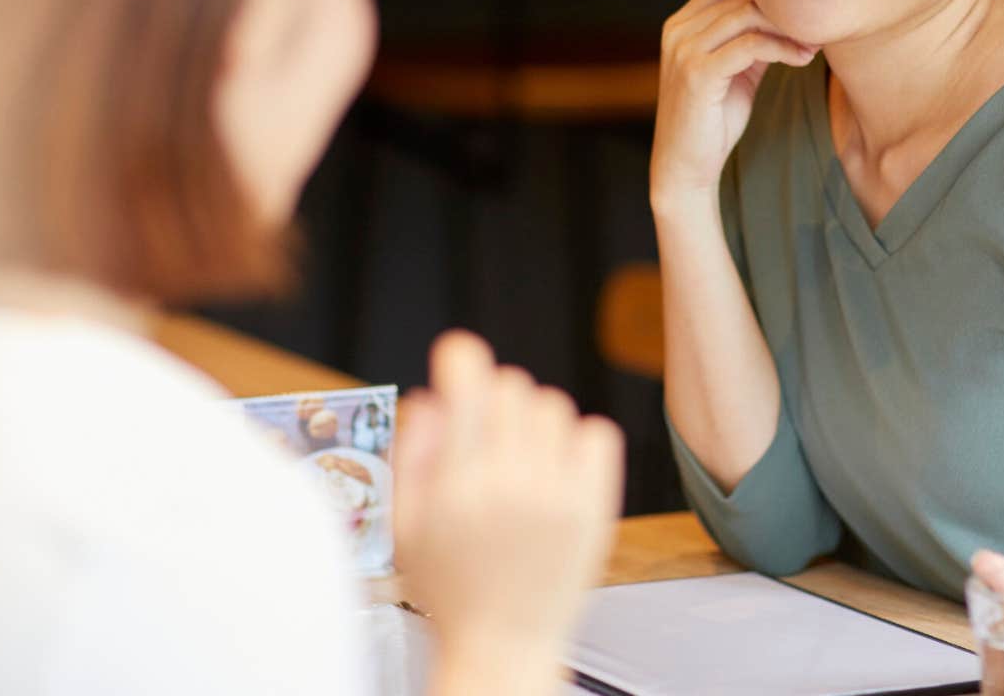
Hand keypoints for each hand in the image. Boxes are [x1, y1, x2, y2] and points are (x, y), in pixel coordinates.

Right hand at [392, 331, 623, 689]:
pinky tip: (555, 467)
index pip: (469, 385)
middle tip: (482, 432)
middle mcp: (511, 484)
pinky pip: (597, 432)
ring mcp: (559, 495)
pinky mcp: (595, 506)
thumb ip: (414, 454)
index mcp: (457, 486)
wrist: (504, 645)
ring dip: (532, 419)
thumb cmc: (449, 589)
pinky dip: (577, 439)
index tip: (457, 358)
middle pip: (511, 386)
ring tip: (518, 457)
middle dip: (491, 398)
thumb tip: (432, 394)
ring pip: (553, 405)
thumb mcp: (406, 525)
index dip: (460, 358)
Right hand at [650, 0, 815, 207]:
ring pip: (748, 15)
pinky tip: (802, 59)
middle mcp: (678, 30)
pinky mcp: (697, 73)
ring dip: (789, 27)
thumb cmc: (712, 120)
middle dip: (785, 9)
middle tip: (819, 26)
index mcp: (682, 24)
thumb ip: (752, 40)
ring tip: (814, 45)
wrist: (685, 167)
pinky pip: (751, 45)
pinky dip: (782, 48)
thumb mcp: (735, 71)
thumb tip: (791, 17)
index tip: (802, 12)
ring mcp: (684, 50)